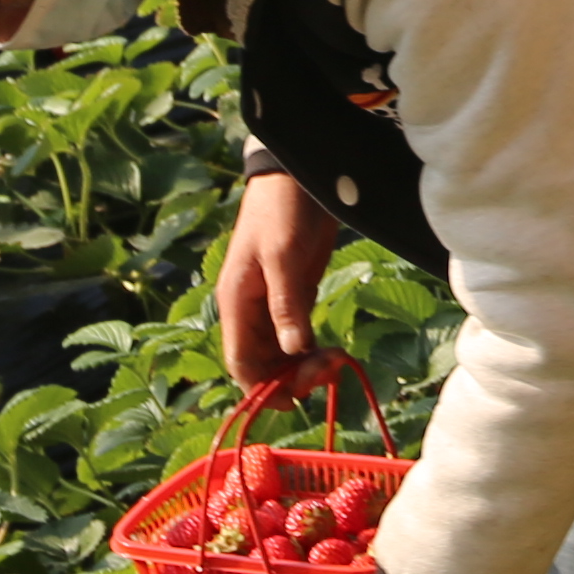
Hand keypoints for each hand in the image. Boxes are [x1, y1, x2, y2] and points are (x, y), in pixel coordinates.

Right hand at [213, 169, 341, 387]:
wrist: (299, 173)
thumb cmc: (283, 209)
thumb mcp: (283, 256)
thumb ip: (285, 304)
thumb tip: (293, 350)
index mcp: (236, 301)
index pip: (240, 361)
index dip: (262, 388)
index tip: (294, 400)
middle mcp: (250, 308)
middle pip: (262, 362)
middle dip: (290, 376)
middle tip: (329, 371)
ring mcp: (272, 303)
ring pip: (281, 352)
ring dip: (304, 365)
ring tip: (337, 362)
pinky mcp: (294, 294)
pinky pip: (297, 336)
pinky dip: (312, 349)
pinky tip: (334, 353)